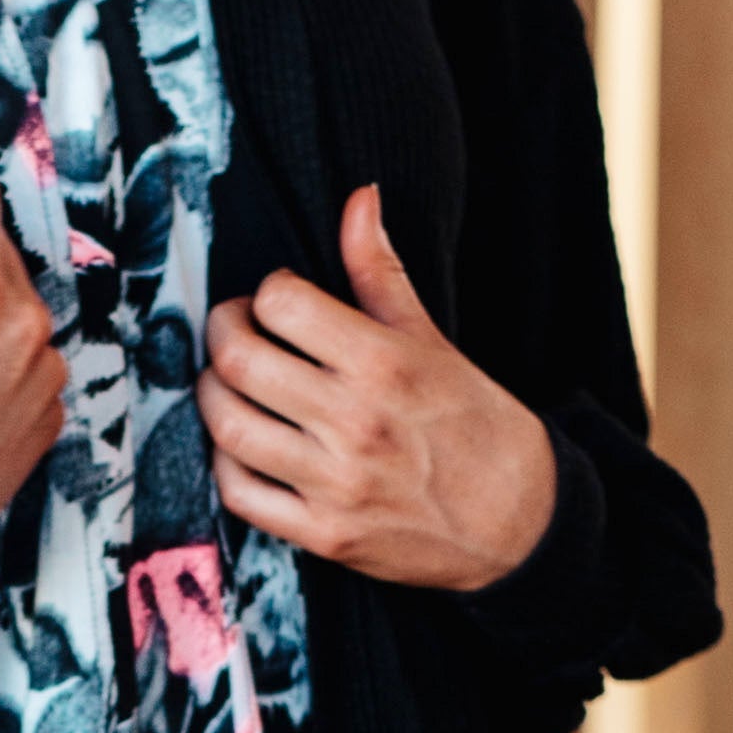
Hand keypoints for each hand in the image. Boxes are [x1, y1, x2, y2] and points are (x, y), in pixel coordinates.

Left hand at [203, 185, 556, 589]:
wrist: (519, 525)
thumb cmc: (476, 425)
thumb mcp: (434, 341)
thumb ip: (381, 273)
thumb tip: (360, 198)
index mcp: (385, 364)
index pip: (282, 304)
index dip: (267, 292)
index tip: (277, 301)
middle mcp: (356, 423)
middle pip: (240, 360)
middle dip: (224, 331)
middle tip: (236, 330)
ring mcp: (336, 484)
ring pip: (229, 426)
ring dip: (213, 394)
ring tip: (230, 382)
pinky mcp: (323, 534)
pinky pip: (239, 493)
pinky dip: (224, 462)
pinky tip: (241, 443)